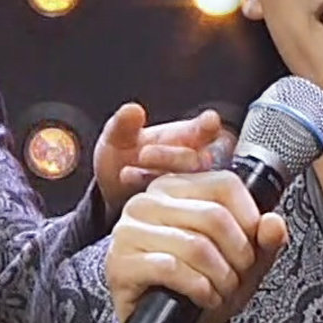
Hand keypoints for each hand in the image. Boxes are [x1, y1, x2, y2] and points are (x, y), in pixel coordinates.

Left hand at [93, 103, 227, 217]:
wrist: (112, 193)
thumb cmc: (123, 158)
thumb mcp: (117, 138)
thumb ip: (123, 124)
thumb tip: (132, 109)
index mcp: (188, 136)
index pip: (206, 130)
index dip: (208, 126)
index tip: (210, 121)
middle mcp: (195, 163)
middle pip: (195, 159)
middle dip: (170, 156)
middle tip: (143, 154)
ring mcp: (190, 189)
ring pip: (186, 185)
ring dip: (157, 178)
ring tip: (126, 174)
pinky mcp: (180, 212)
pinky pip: (174, 207)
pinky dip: (152, 198)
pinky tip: (131, 189)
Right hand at [104, 170, 289, 322]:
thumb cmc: (201, 287)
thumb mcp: (242, 262)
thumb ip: (263, 240)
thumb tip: (274, 223)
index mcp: (175, 188)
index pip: (224, 185)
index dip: (250, 219)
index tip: (252, 245)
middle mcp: (147, 202)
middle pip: (213, 216)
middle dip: (237, 254)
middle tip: (237, 275)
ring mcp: (128, 231)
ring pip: (195, 245)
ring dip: (220, 277)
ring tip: (221, 289)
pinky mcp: (120, 262)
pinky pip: (171, 268)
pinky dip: (199, 289)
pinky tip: (203, 297)